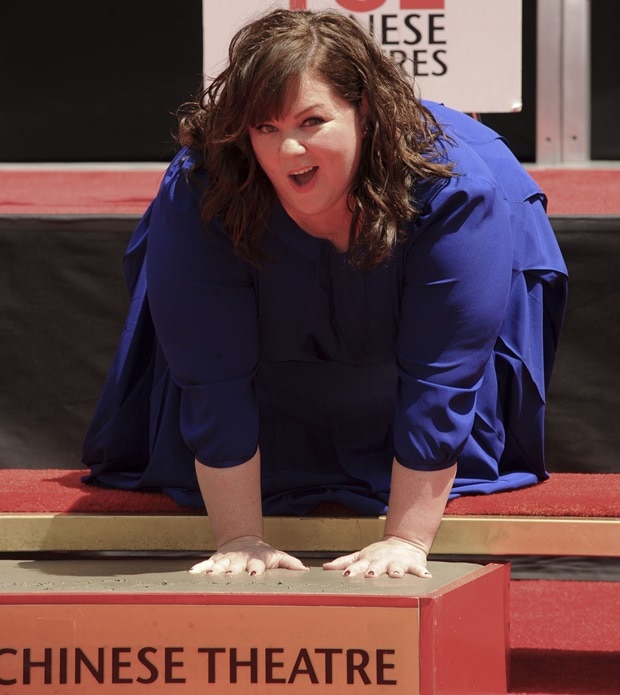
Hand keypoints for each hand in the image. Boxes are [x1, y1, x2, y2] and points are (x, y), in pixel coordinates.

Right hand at [188, 535, 308, 576]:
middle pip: (236, 565)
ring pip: (220, 565)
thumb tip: (306, 571)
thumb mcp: (278, 556)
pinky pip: (207, 564)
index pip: (257, 564)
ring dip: (214, 570)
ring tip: (209, 574)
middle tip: (228, 575)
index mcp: (257, 559)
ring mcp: (227, 560)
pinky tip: (193, 573)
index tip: (253, 573)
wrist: (244, 541)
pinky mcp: (216, 560)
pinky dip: (200, 568)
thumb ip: (291, 564)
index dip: (255, 568)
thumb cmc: (264, 554)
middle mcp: (241, 560)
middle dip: (232, 570)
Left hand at [322, 536, 431, 578]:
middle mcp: (382, 561)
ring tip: (396, 575)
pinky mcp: (413, 565)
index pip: (358, 566)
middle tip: (370, 576)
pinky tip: (426, 576)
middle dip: (373, 571)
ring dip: (396, 570)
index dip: (352, 571)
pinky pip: (419, 569)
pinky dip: (422, 572)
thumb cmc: (378, 554)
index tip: (346, 576)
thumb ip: (343, 562)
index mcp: (368, 560)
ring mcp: (398, 562)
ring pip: (397, 567)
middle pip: (377, 566)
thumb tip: (324, 567)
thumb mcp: (360, 556)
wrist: (404, 543)